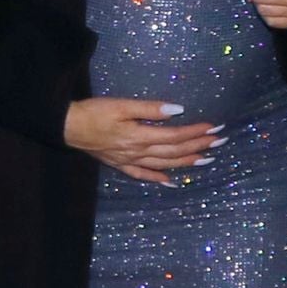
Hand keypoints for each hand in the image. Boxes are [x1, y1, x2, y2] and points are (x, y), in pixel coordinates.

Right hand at [63, 98, 224, 185]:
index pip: (175, 135)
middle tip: (220, 142)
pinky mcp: (120, 164)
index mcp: (140, 136)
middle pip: (174, 151)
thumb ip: (149, 109)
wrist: (67, 127)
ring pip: (164, 165)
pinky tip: (172, 182)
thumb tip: (177, 110)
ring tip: (206, 160)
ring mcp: (129, 161)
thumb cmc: (93, 112)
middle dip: (199, 146)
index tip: (214, 128)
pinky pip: (143, 175)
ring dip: (186, 163)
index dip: (196, 132)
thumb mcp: (121, 105)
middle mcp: (138, 152)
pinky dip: (159, 179)